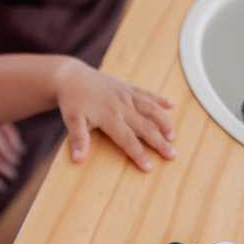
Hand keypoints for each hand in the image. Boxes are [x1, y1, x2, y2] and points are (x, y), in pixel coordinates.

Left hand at [54, 60, 176, 170]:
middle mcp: (121, 105)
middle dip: (159, 142)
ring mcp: (126, 95)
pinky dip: (160, 99)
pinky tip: (172, 105)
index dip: (138, 154)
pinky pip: (147, 94)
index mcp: (109, 116)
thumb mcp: (71, 120)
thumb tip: (78, 159)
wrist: (71, 77)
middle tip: (172, 155)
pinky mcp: (127, 87)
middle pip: (144, 126)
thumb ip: (78, 139)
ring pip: (151, 108)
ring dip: (163, 122)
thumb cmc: (72, 101)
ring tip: (172, 136)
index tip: (148, 167)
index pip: (127, 139)